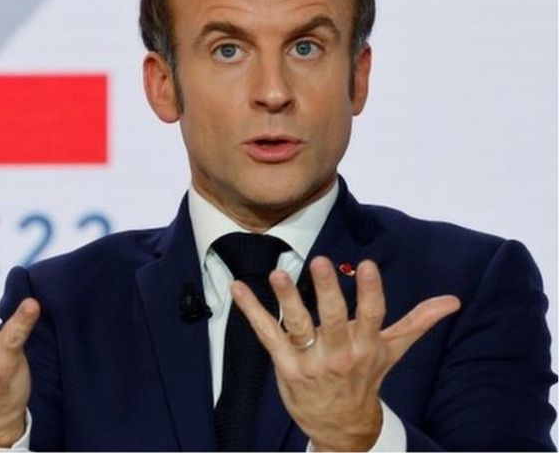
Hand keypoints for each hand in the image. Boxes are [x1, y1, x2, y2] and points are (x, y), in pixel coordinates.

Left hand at [230, 257, 460, 451]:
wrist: (342, 426)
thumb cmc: (366, 378)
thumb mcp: (392, 351)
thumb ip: (417, 322)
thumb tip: (452, 300)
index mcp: (367, 345)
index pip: (372, 315)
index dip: (371, 291)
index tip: (367, 265)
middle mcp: (340, 353)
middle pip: (333, 319)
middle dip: (328, 291)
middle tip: (320, 262)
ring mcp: (311, 361)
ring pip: (298, 326)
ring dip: (287, 299)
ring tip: (277, 274)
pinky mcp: (285, 365)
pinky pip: (266, 335)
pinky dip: (251, 311)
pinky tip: (237, 288)